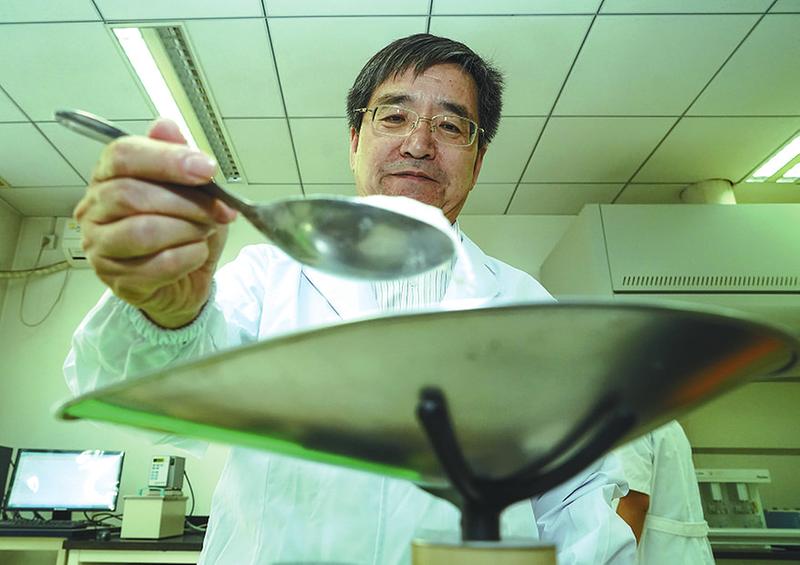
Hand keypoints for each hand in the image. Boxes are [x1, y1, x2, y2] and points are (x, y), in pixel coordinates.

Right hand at [74, 119, 236, 328]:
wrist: (188, 279)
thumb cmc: (184, 229)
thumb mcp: (192, 189)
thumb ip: (178, 157)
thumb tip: (166, 126)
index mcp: (108, 176)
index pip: (122, 155)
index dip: (167, 159)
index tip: (207, 169)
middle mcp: (94, 209)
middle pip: (130, 194)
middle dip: (186, 202)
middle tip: (217, 210)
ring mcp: (100, 247)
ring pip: (143, 231)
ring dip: (188, 230)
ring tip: (206, 231)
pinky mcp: (117, 280)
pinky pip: (158, 264)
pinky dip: (189, 257)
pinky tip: (198, 253)